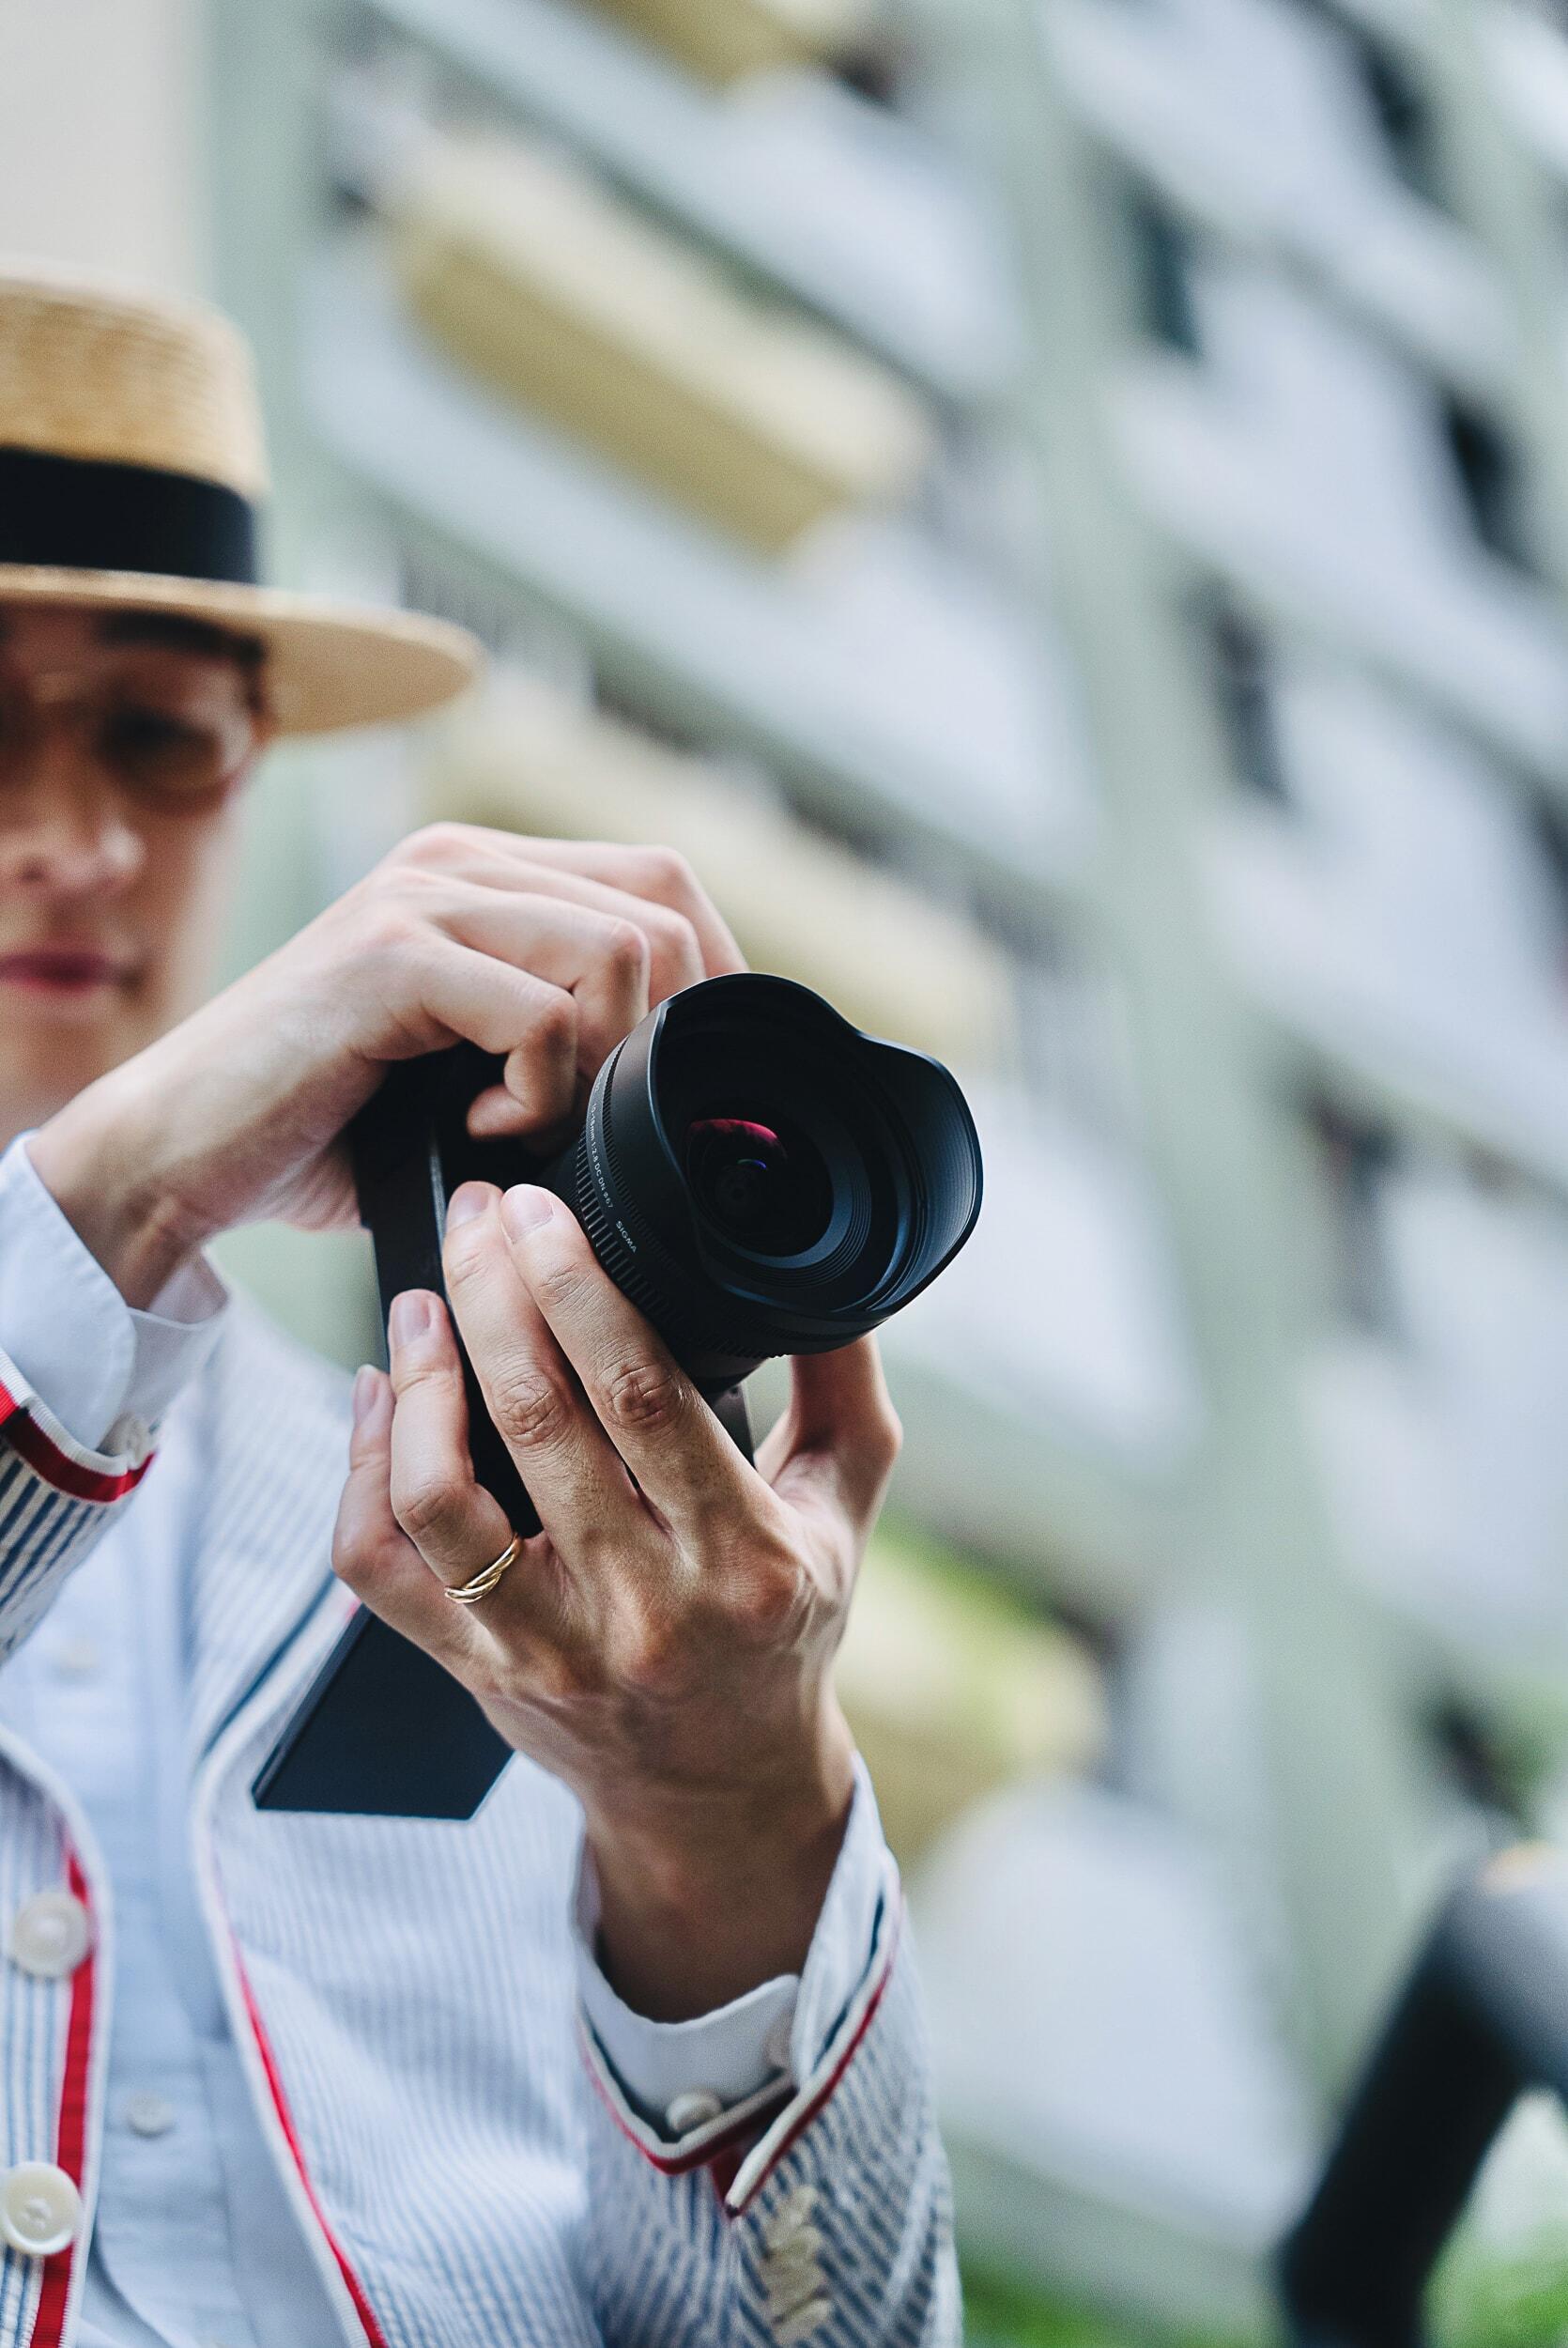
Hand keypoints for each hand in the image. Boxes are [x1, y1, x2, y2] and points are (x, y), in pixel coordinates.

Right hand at [27, 825, 742, 1306]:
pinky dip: (536, 1099)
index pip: (662, 883)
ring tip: (524, 1127)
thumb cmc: (326, 1130)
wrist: (178, 1152)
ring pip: (619, 953)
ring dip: (598, 1069)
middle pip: (662, 904)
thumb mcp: (471, 1070)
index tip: (693, 1080)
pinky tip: (472, 1132)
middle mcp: (458, 859)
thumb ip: (562, 1040)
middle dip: (671, 1029)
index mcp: (486, 873)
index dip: (712, 978)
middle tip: (611, 1116)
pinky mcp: (393, 954)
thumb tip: (687, 1085)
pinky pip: (544, 1016)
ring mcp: (423, 895)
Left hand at [331, 1177, 900, 2019]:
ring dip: (419, 1380)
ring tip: (423, 1301)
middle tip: (478, 1215)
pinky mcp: (472, 1668)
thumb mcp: (844, 1510)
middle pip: (536, 1424)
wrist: (718, 1789)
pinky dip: (363, 1468)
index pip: (644, 1396)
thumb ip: (844, 1385)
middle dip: (493, 1294)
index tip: (542, 1211)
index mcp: (743, 1559)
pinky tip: (379, 1394)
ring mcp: (543, 1647)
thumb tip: (827, 1275)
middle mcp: (640, 1608)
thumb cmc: (781, 1628)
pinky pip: (380, 1567)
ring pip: (441, 1500)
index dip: (578, 1288)